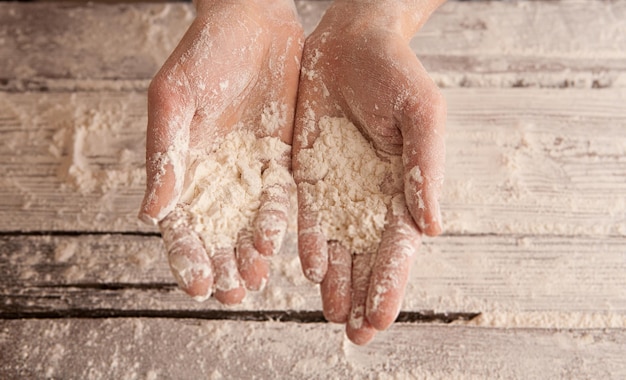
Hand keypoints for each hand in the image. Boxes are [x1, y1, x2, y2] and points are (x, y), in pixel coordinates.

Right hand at [139, 0, 302, 304]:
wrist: (253, 22)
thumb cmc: (203, 54)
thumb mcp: (175, 100)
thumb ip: (165, 155)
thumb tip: (150, 213)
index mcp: (182, 166)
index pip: (180, 222)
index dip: (186, 255)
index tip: (198, 285)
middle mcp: (215, 175)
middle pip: (215, 232)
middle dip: (221, 265)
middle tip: (232, 295)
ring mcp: (248, 170)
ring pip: (247, 223)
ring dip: (248, 254)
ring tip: (254, 281)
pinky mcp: (279, 158)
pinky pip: (279, 197)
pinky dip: (277, 222)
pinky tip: (277, 245)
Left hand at [293, 0, 445, 343]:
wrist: (351, 41)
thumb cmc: (397, 74)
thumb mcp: (421, 116)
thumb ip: (424, 170)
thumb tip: (431, 229)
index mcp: (403, 188)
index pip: (397, 247)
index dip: (391, 283)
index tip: (380, 317)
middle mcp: (369, 196)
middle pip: (366, 256)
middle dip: (362, 295)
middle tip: (355, 334)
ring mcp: (336, 188)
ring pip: (335, 244)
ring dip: (335, 281)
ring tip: (330, 313)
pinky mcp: (306, 173)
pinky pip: (304, 215)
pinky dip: (306, 242)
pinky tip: (307, 266)